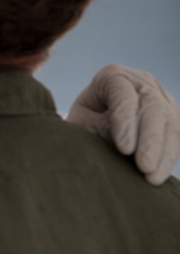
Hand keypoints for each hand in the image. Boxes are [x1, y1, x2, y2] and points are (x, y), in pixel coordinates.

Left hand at [66, 64, 179, 184]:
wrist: (90, 125)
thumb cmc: (82, 123)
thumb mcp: (83, 124)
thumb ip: (102, 129)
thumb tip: (124, 148)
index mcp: (113, 76)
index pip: (124, 95)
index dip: (126, 121)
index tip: (124, 149)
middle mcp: (141, 81)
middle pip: (153, 107)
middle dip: (151, 140)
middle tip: (144, 167)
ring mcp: (160, 96)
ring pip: (170, 122)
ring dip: (164, 152)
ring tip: (152, 177)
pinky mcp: (171, 114)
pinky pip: (177, 135)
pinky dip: (169, 156)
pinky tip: (160, 173)